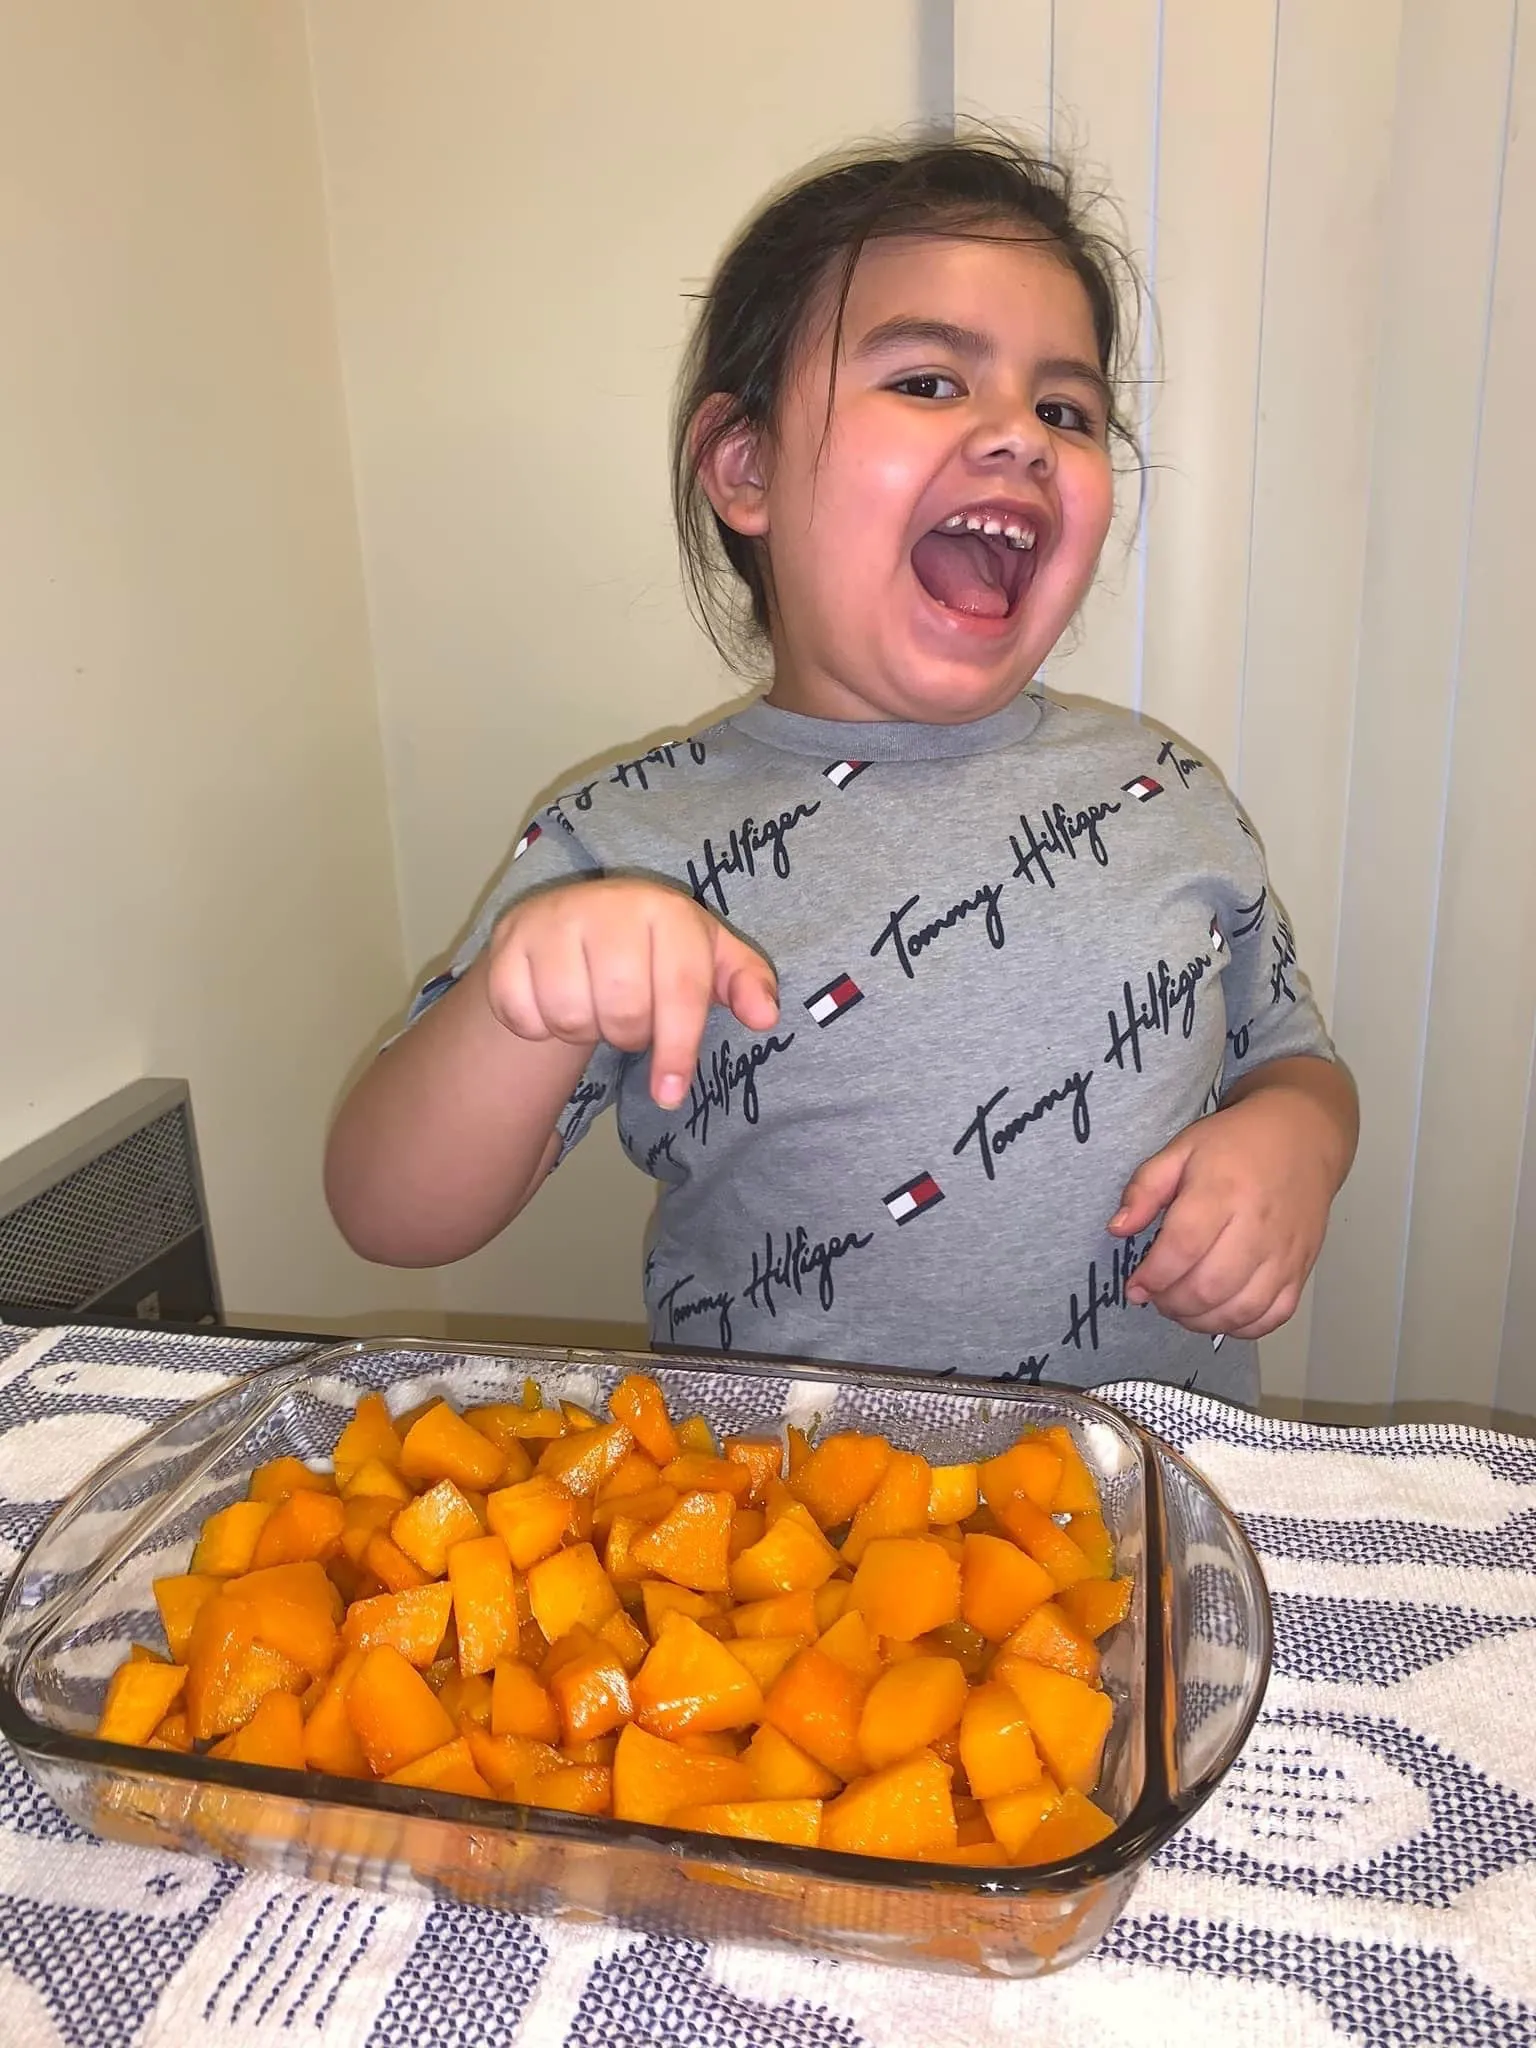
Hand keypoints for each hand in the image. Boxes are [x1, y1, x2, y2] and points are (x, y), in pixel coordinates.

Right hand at [485, 878, 778, 1109]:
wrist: (575, 918)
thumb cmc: (655, 948)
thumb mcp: (708, 958)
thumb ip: (745, 983)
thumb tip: (765, 1016)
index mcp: (665, 909)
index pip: (679, 990)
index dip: (678, 1050)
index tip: (671, 1095)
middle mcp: (607, 905)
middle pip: (623, 1011)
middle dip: (630, 1036)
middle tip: (629, 1023)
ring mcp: (552, 920)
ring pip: (570, 1016)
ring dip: (584, 1032)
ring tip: (595, 1009)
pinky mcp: (507, 941)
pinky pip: (522, 1014)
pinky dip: (538, 1027)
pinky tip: (553, 1004)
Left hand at [1107, 1077, 1347, 1338]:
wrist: (1301, 1137)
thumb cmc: (1235, 1144)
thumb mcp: (1181, 1150)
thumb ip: (1144, 1189)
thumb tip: (1117, 1229)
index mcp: (1222, 1192)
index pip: (1182, 1248)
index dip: (1153, 1277)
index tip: (1135, 1286)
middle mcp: (1257, 1227)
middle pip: (1210, 1287)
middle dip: (1172, 1304)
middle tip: (1156, 1298)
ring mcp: (1284, 1252)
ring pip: (1241, 1309)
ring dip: (1202, 1321)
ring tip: (1181, 1309)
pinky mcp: (1302, 1268)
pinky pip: (1275, 1315)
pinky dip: (1243, 1326)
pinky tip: (1219, 1314)